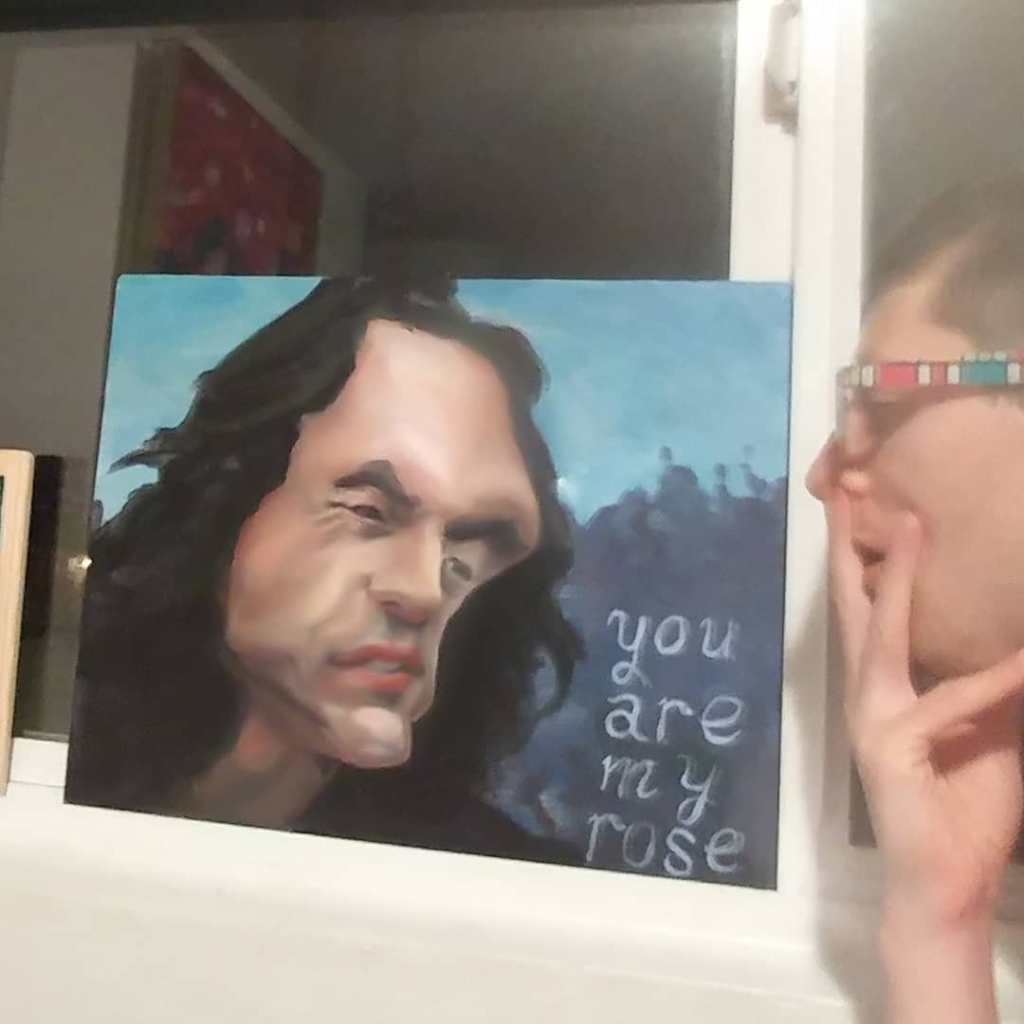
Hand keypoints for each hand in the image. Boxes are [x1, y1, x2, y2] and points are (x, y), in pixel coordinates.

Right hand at [826, 490, 1023, 1021]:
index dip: (865, 554)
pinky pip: (950, 705)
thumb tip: (1016, 636)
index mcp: (885, 688)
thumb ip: (994, 686)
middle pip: (856, 604)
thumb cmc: (966, 809)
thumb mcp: (991, 732)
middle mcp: (867, 693)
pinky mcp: (894, 750)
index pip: (872, 609)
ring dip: (900, 576)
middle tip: (848, 485)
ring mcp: (872, 719)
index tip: (862, 500)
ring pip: (884, 633)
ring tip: (912, 523)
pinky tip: (1021, 660)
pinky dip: (989, 682)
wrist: (943, 885)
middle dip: (850, 543)